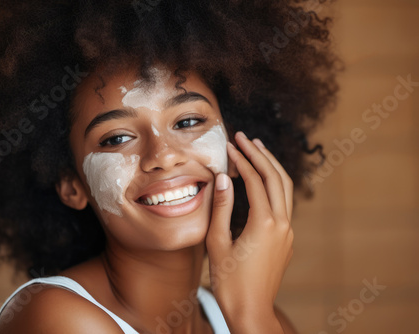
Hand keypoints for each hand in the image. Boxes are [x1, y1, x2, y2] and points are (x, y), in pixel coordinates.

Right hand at [206, 131, 293, 332]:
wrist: (251, 311)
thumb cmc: (230, 282)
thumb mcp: (217, 243)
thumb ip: (221, 207)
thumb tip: (224, 177)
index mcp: (264, 223)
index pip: (255, 180)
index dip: (241, 160)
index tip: (229, 145)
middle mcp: (282, 224)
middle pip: (276, 178)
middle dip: (260, 154)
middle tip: (245, 137)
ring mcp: (287, 232)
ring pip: (285, 189)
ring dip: (271, 167)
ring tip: (257, 149)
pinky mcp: (286, 239)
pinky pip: (284, 203)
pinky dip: (274, 185)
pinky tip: (262, 181)